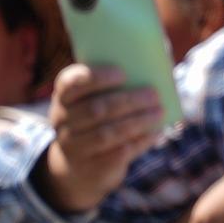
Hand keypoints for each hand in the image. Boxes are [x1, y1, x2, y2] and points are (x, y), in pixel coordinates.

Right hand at [40, 64, 163, 212]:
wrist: (77, 166)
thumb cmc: (95, 121)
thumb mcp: (93, 101)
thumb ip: (116, 84)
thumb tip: (160, 57)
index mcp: (64, 97)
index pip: (71, 84)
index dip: (95, 77)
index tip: (122, 73)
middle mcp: (63, 120)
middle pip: (96, 109)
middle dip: (128, 101)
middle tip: (154, 94)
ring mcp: (74, 146)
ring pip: (107, 133)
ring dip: (137, 122)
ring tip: (159, 112)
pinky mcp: (91, 166)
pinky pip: (117, 153)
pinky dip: (140, 141)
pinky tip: (156, 132)